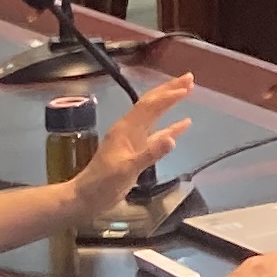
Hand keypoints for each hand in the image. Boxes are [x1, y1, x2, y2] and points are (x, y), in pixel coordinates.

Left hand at [78, 74, 195, 225]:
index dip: (168, 95)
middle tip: (189, 78)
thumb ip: (149, 154)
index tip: (186, 87)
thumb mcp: (126, 170)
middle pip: (151, 104)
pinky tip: (184, 124)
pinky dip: (171, 127)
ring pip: (155, 115)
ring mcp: (133, 139)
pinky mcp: (137, 150)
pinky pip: (157, 133)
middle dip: (169, 90)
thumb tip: (172, 139)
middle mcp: (129, 129)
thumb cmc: (103, 183)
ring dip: (170, 103)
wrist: (86, 197)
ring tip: (186, 91)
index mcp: (125, 129)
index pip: (149, 106)